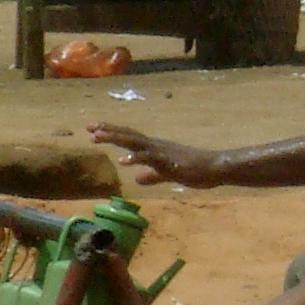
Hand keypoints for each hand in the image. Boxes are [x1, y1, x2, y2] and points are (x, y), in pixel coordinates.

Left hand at [92, 123, 221, 186]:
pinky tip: (123, 161)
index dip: (112, 133)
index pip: (130, 138)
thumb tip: (137, 178)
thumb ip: (153, 175)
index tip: (93, 129)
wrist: (215, 168)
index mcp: (155, 148)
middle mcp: (155, 146)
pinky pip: (149, 158)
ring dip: (116, 138)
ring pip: (135, 142)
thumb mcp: (168, 174)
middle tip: (89, 126)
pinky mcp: (168, 161)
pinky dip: (136, 158)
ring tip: (97, 136)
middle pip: (128, 135)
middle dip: (108, 131)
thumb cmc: (195, 169)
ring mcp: (161, 152)